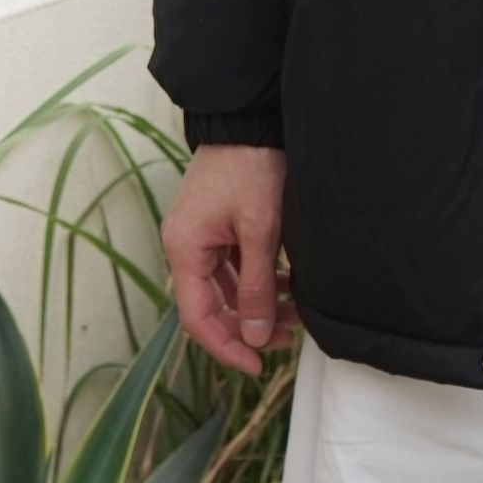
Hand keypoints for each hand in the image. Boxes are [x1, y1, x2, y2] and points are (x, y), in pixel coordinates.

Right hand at [162, 144, 295, 374]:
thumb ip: (256, 287)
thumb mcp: (260, 230)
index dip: (226, 347)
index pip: (198, 318)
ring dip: (258, 304)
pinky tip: (289, 284)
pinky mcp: (217, 224)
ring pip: (226, 288)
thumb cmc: (252, 165)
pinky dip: (259, 280)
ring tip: (297, 313)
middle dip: (249, 326)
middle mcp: (186, 246)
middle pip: (212, 306)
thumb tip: (254, 336)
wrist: (250, 116)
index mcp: (185, 249)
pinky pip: (234, 266)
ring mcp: (201, 235)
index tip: (257, 365)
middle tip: (287, 338)